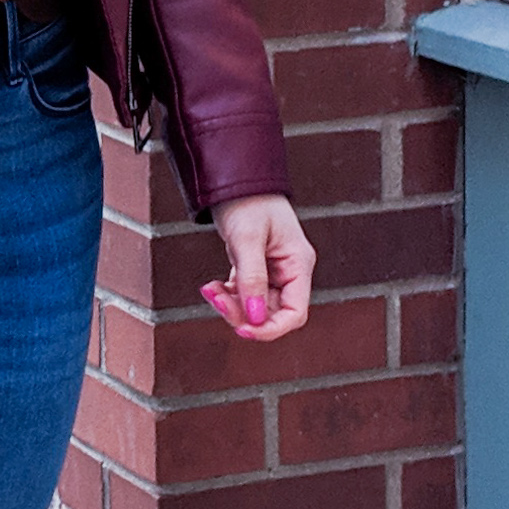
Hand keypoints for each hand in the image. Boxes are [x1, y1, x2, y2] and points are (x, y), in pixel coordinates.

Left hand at [201, 196, 314, 346]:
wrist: (236, 180)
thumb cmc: (248, 201)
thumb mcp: (248, 238)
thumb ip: (252, 278)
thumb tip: (254, 316)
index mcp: (299, 264)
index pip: (296, 313)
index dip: (271, 328)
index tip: (244, 329)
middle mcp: (289, 273)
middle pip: (272, 314)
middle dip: (243, 314)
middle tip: (216, 300)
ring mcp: (272, 273)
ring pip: (255, 307)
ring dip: (230, 306)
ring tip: (209, 290)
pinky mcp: (255, 270)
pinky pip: (243, 295)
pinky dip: (226, 296)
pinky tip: (211, 286)